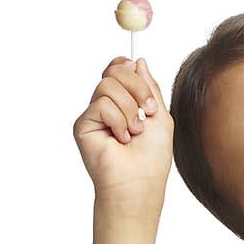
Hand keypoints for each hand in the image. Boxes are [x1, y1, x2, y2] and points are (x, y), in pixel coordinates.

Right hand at [73, 56, 173, 205]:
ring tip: (135, 132)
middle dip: (138, 88)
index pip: (119, 68)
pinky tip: (121, 139)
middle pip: (115, 70)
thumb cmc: (152, 157)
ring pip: (108, 85)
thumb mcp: (160, 115)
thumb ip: (150, 87)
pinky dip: (118, 121)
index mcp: (126, 101)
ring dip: (131, 110)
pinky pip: (101, 104)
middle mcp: (107, 105)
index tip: (142, 77)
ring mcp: (94, 115)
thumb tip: (138, 61)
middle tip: (149, 111)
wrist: (139, 182)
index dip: (128, 67)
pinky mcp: (83, 124)